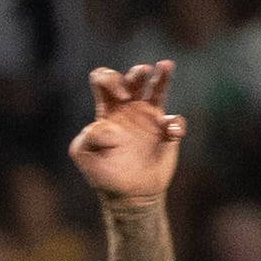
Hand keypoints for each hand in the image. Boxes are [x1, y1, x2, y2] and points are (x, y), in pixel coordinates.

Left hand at [68, 62, 184, 204]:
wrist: (128, 195)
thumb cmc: (102, 174)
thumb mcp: (84, 154)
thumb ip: (87, 136)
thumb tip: (105, 125)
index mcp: (106, 110)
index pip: (103, 80)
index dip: (109, 79)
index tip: (118, 95)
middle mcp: (128, 109)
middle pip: (132, 78)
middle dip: (135, 74)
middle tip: (137, 82)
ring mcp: (149, 118)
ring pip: (157, 87)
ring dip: (161, 75)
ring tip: (164, 65)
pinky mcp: (167, 132)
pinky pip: (176, 120)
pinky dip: (175, 124)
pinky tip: (171, 133)